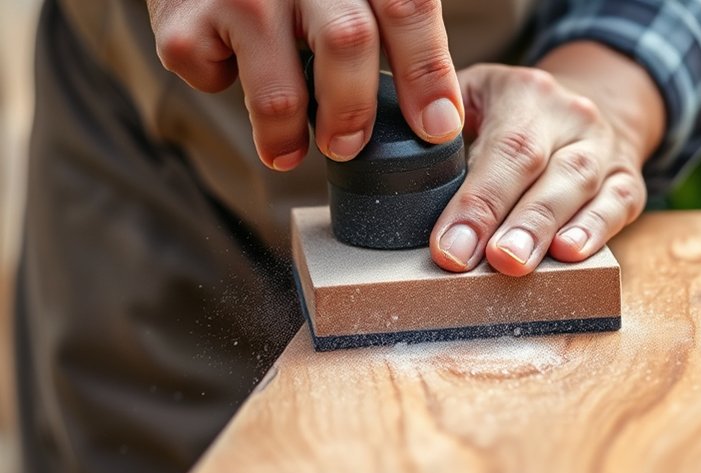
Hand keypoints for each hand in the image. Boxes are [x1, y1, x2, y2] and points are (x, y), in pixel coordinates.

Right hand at [147, 0, 463, 169]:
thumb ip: (384, 31)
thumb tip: (434, 119)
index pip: (407, 8)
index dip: (427, 74)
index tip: (438, 129)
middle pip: (349, 43)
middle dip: (355, 111)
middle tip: (348, 147)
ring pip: (281, 91)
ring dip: (288, 136)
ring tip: (288, 152)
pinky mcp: (184, 20)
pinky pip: (216, 80)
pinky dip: (224, 88)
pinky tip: (228, 69)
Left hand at [430, 42, 665, 275]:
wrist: (589, 100)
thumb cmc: (514, 113)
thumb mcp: (475, 99)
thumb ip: (442, 134)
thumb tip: (399, 181)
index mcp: (525, 93)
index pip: (504, 148)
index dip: (478, 201)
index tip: (450, 247)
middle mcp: (571, 116)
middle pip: (543, 169)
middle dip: (513, 221)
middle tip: (492, 260)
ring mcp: (604, 148)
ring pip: (580, 188)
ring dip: (546, 231)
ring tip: (519, 264)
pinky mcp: (628, 181)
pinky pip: (617, 206)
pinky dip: (595, 231)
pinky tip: (571, 254)